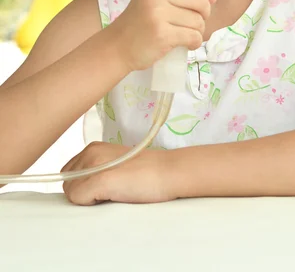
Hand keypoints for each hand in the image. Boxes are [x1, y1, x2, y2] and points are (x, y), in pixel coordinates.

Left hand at [60, 141, 176, 205]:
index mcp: (93, 147)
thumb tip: (75, 190)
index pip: (68, 173)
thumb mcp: (114, 166)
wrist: (169, 171)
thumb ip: (94, 171)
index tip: (103, 186)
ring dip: (87, 199)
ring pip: (71, 192)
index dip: (82, 184)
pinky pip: (78, 199)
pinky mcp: (100, 179)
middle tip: (110, 190)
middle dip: (83, 192)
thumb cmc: (146, 173)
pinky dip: (90, 204)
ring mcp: (94, 165)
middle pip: (67, 183)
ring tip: (113, 193)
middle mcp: (90, 151)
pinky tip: (112, 196)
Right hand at [109, 0, 217, 70]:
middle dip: (203, 13)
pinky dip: (193, 42)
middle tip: (191, 19)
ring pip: (199, 20)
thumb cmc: (141, 20)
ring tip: (182, 32)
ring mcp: (157, 12)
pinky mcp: (162, 33)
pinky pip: (194, 36)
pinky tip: (183, 43)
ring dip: (197, 30)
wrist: (118, 46)